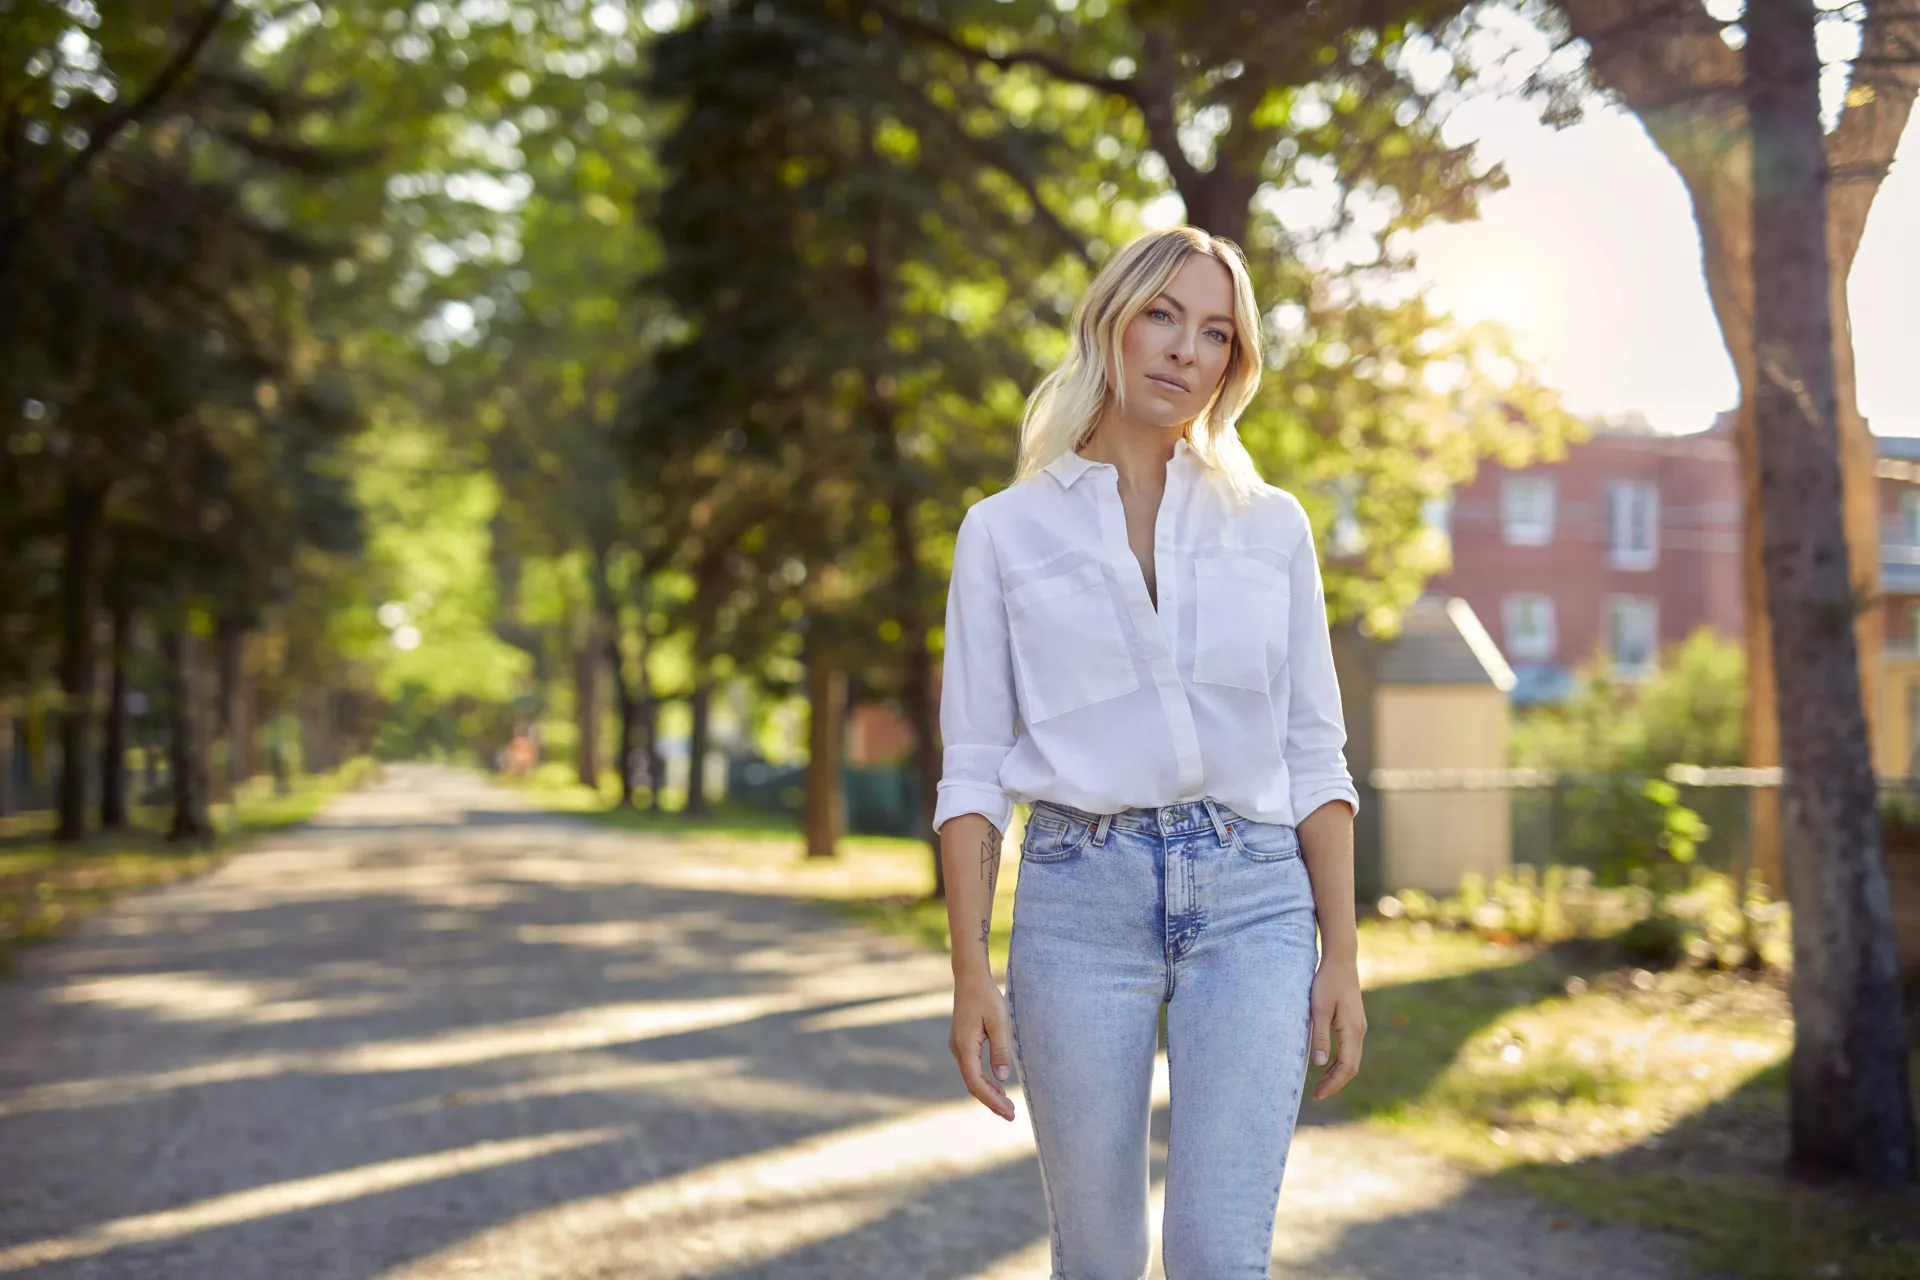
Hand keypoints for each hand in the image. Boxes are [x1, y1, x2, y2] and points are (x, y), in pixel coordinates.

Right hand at [949, 976, 1016, 1120]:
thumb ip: (1000, 1050)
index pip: (976, 1082)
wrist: (970, 979)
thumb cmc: (987, 998)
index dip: (992, 1099)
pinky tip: (998, 1087)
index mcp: (965, 1046)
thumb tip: (1002, 1078)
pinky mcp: (962, 1044)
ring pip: (972, 1078)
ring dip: (989, 1093)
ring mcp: (958, 1047)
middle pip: (973, 1084)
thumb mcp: (999, 1022)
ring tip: (1007, 1106)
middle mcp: (958, 1050)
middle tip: (1011, 1115)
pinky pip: (972, 1069)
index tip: (1008, 1111)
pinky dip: (985, 1081)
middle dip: (991, 1102)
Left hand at [1308, 954, 1364, 1101]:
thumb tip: (1318, 1064)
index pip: (1346, 1067)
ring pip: (1351, 1059)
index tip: (1317, 1094)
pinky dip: (1339, 1061)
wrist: (1341, 961)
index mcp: (1352, 1031)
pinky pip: (1349, 1049)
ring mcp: (1359, 1027)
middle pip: (1351, 1067)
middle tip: (1316, 1094)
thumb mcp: (1318, 1009)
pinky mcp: (1354, 1022)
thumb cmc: (1326, 982)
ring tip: (1320, 1084)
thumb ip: (1319, 1036)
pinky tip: (1326, 1064)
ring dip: (1337, 1073)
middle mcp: (1360, 1032)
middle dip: (1335, 1083)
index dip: (1333, 1084)